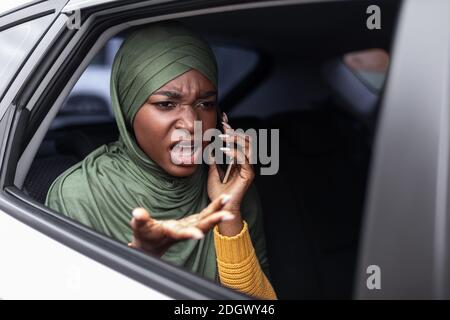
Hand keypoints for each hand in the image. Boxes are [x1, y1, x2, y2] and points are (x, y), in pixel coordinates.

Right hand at [128, 194, 233, 255]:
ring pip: (206, 219)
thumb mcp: (139, 227)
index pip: (181, 234)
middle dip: (214, 220)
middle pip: (201, 226)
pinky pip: (206, 214)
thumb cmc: (144, 235)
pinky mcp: (192, 222)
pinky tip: (224, 201)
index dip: (189, 234)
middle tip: (227, 214)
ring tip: (228, 200)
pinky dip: (215, 208)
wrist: (151, 244)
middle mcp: (183, 231)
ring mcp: (189, 226)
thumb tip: (137, 212)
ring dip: (218, 211)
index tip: (199, 235)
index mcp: (171, 233)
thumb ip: (140, 220)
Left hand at [207, 112, 254, 235]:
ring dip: (236, 139)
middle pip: (247, 140)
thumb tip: (210, 148)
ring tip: (224, 136)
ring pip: (248, 147)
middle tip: (223, 127)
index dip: (232, 128)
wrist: (220, 206)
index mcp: (239, 160)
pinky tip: (224, 150)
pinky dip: (234, 153)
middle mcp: (246, 163)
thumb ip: (213, 160)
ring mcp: (248, 169)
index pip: (238, 140)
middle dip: (235, 131)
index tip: (224, 118)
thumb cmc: (218, 191)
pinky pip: (244, 160)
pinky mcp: (248, 175)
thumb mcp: (212, 171)